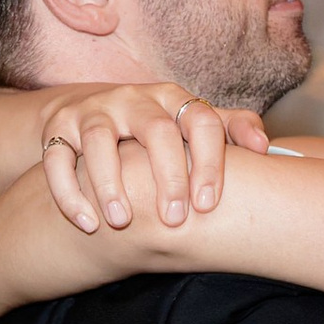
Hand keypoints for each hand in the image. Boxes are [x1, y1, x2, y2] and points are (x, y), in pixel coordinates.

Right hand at [37, 82, 270, 235]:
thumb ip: (230, 130)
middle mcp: (134, 100)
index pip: (200, 121)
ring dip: (109, 183)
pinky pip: (57, 158)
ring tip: (120, 223)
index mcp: (173, 100)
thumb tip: (265, 148)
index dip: (209, 162)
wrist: (87, 111)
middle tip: (174, 221)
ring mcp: (94, 111)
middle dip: (166, 176)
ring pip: (99, 141)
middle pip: (154, 130)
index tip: (209, 205)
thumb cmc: (153, 129)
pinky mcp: (58, 128)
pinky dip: (68, 192)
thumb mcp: (189, 125)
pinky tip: (87, 223)